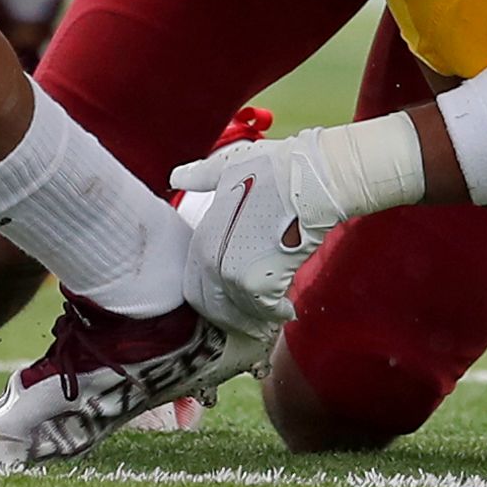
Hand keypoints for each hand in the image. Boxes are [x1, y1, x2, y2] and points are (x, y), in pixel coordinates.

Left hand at [169, 121, 411, 331]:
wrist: (309, 180)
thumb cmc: (275, 170)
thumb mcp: (228, 168)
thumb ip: (200, 177)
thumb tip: (177, 176)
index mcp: (203, 237)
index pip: (195, 283)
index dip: (213, 294)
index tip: (230, 297)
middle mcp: (211, 260)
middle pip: (213, 305)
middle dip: (231, 314)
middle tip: (251, 316)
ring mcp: (233, 274)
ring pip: (239, 313)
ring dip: (256, 318)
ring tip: (271, 316)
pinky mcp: (260, 286)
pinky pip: (265, 312)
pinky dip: (276, 314)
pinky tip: (287, 310)